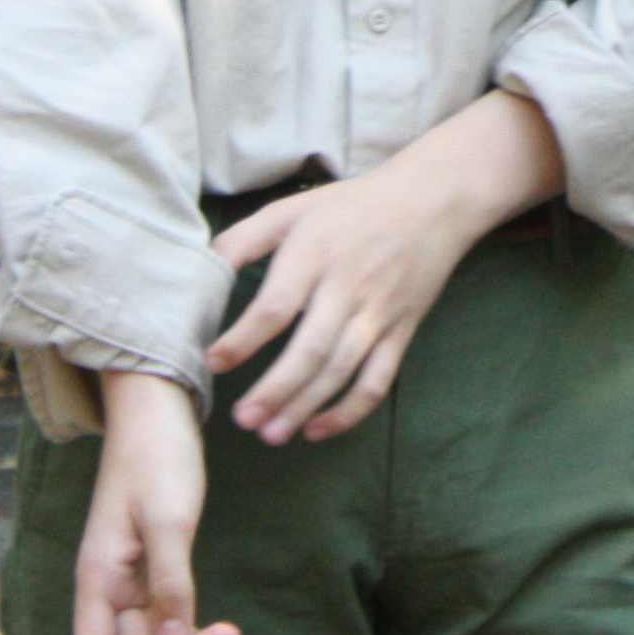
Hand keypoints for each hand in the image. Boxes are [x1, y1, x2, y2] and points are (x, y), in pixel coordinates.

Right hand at [70, 373, 239, 634]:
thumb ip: (172, 584)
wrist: (159, 410)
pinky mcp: (156, 565)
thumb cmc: (157, 457)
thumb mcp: (169, 519)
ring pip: (158, 634)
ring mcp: (133, 576)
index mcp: (99, 574)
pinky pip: (171, 613)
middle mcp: (111, 583)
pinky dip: (196, 627)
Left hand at [206, 93, 560, 444]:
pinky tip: (318, 430)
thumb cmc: (351, 207)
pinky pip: (377, 381)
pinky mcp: (401, 331)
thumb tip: (201, 271)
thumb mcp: (292, 209)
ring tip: (271, 434)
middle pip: (311, 349)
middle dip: (275, 390)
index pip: (276, 305)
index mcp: (314, 253)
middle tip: (243, 419)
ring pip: (341, 371)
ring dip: (305, 407)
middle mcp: (348, 286)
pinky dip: (349, 411)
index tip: (214, 362)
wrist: (432, 201)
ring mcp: (378, 312)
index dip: (243, 339)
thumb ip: (244, 239)